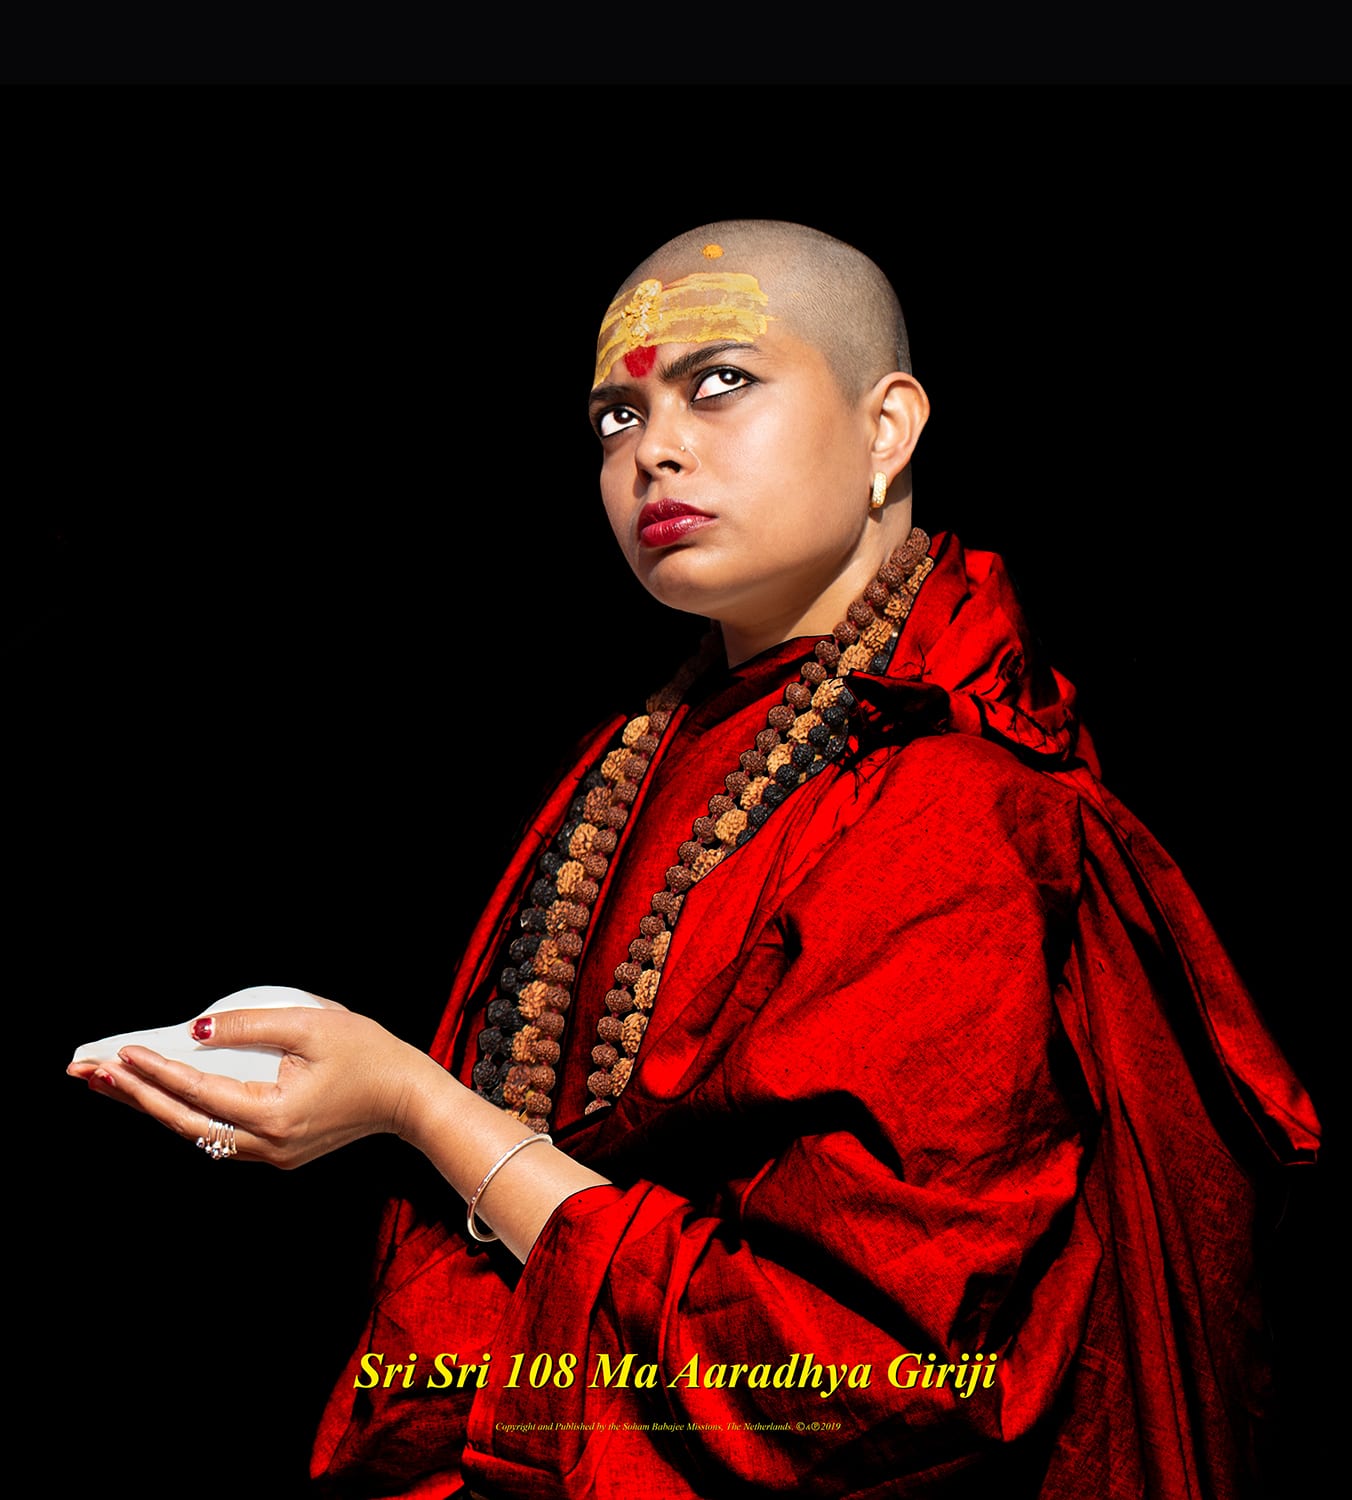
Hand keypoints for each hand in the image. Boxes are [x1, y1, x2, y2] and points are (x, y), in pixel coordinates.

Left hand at [68, 1000, 438, 1168]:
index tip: (120, 1052)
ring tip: (112, 1085)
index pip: (198, 1091)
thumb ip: (250, 1024)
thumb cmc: (369, 1056)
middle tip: (90, 1073)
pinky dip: (185, 1113)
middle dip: (134, 1096)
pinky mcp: (277, 1151)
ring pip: (196, 1132)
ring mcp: (270, 1155)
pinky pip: (217, 1133)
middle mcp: (264, 1145)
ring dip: (153, 1107)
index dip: (155, 1072)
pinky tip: (163, 1098)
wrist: (409, 1098)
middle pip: (184, 1122)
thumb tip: (196, 1029)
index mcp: (273, 1116)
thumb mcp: (312, 1024)